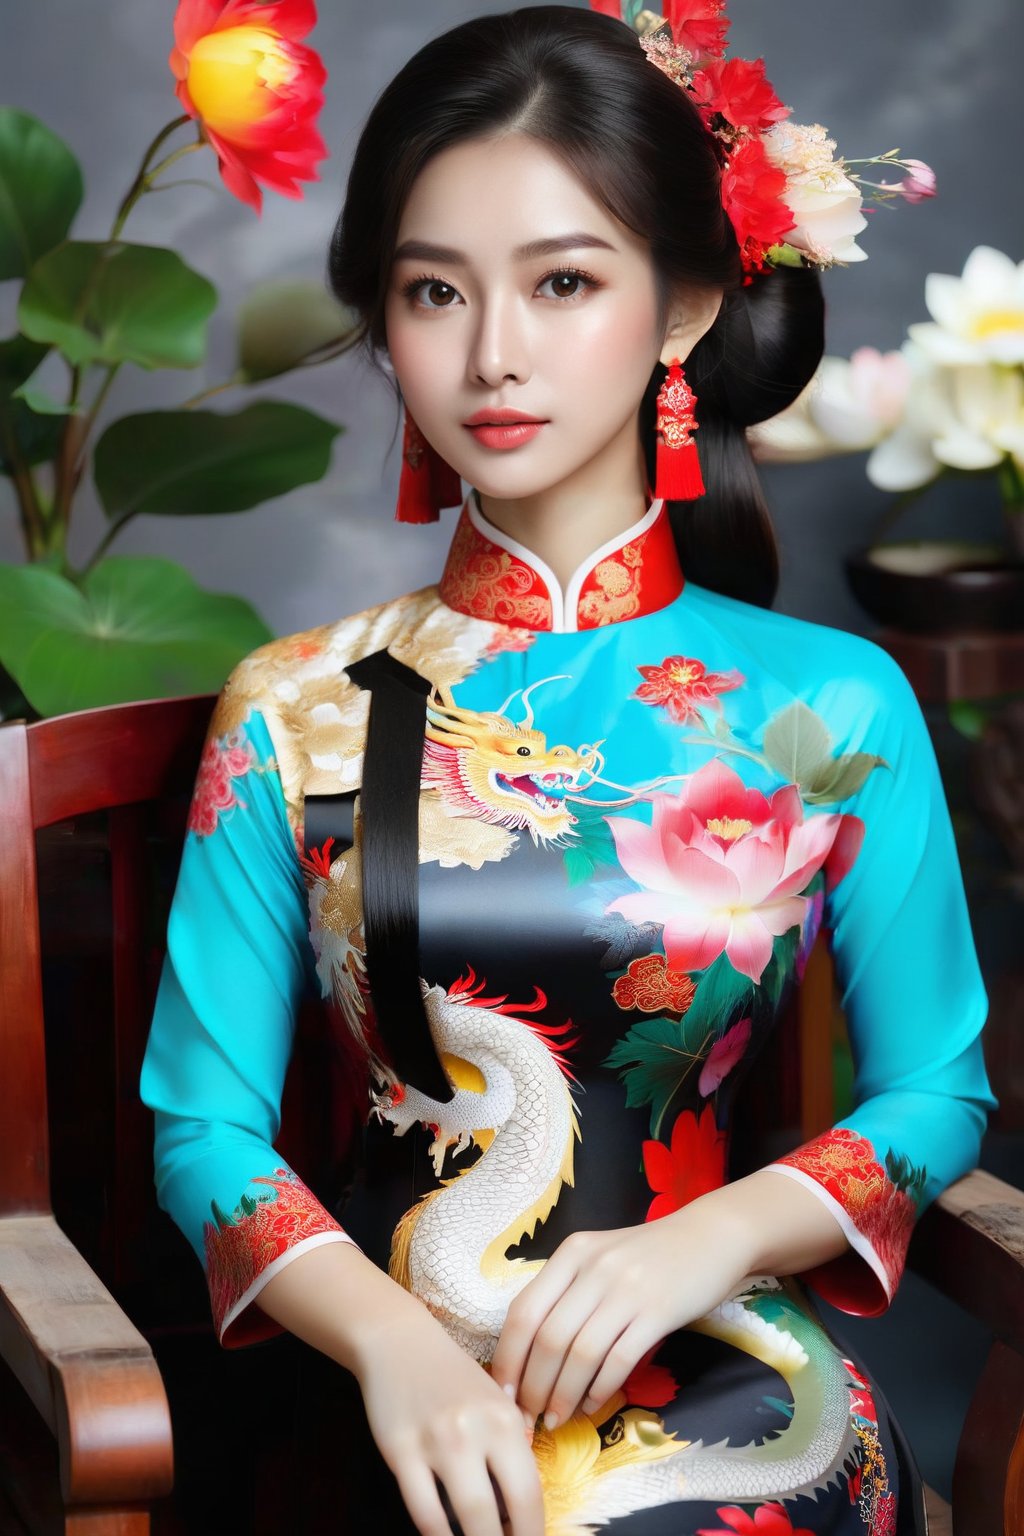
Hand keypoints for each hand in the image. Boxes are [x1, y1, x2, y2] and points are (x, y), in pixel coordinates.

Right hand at [354, 1310, 545, 1535]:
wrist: (401, 1342)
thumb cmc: (454, 1377)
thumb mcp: (495, 1403)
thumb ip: (512, 1448)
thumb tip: (522, 1509)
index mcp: (506, 1420)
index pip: (529, 1494)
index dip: (532, 1534)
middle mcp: (475, 1430)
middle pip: (497, 1514)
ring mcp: (436, 1441)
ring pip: (461, 1517)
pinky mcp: (400, 1450)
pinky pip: (422, 1510)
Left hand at [490, 1204, 752, 1431]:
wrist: (711, 1235)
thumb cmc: (649, 1253)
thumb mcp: (599, 1257)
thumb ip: (567, 1291)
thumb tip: (529, 1354)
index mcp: (572, 1253)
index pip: (523, 1311)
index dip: (508, 1358)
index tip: (503, 1393)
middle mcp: (594, 1268)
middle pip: (548, 1338)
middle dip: (532, 1386)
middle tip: (528, 1416)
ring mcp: (627, 1289)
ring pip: (580, 1353)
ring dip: (563, 1394)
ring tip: (556, 1418)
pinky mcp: (658, 1311)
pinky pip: (619, 1359)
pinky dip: (600, 1389)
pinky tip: (593, 1405)